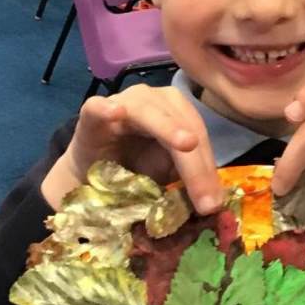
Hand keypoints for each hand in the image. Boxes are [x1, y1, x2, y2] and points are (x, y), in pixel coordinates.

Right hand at [41, 86, 223, 214]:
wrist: (90, 173)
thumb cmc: (133, 169)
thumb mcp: (167, 173)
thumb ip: (189, 177)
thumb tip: (214, 201)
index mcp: (177, 111)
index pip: (199, 135)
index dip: (207, 168)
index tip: (212, 204)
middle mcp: (154, 100)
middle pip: (181, 123)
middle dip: (194, 162)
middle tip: (203, 198)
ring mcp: (123, 102)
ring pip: (148, 111)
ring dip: (167, 128)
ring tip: (185, 144)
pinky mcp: (91, 113)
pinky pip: (98, 107)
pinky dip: (106, 109)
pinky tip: (116, 113)